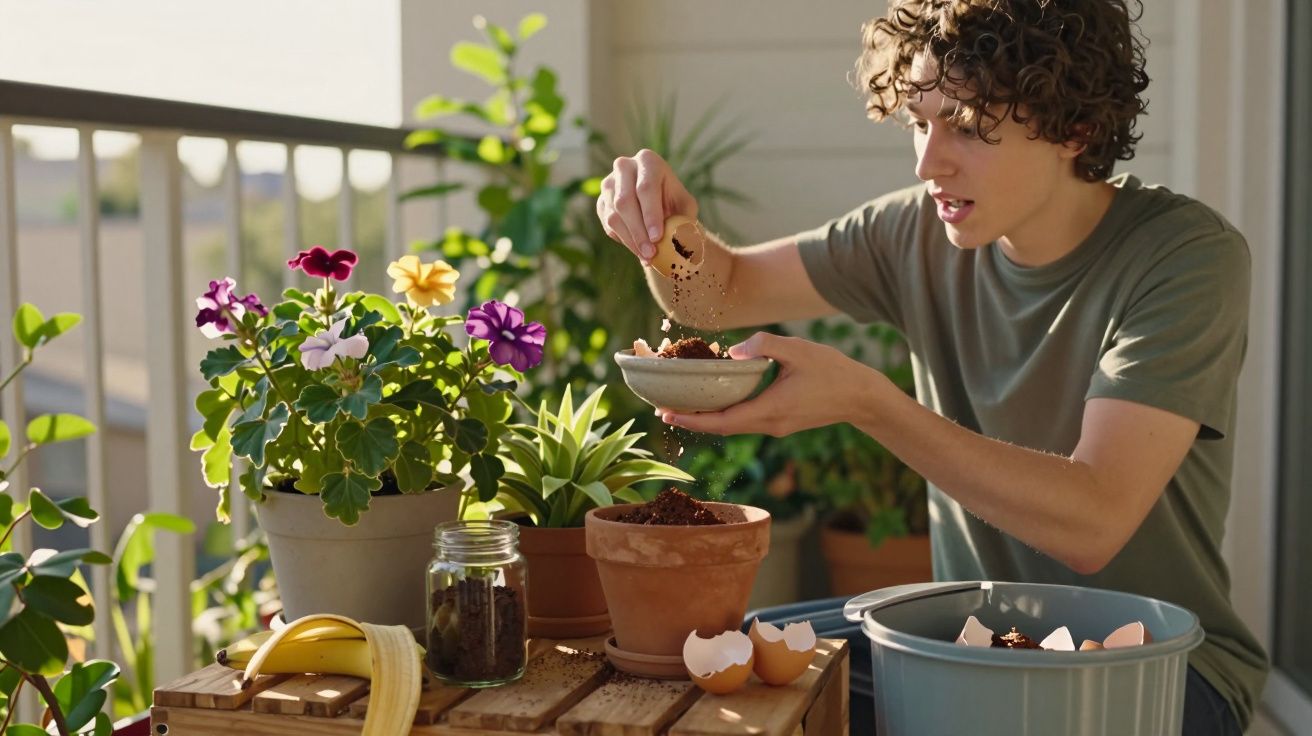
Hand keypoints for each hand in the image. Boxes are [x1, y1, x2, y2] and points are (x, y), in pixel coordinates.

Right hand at [596, 149, 698, 264]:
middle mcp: (624, 167)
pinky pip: (608, 225)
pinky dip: (623, 240)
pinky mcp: (601, 202)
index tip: (657, 237)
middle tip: (651, 253)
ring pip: (614, 216)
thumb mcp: (685, 207)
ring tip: (647, 257)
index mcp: (648, 161)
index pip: (646, 187)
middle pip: (625, 201)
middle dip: (638, 231)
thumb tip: (677, 243)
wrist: (658, 201)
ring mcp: (608, 184)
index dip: (651, 214)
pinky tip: (638, 249)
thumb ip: (684, 220)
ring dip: (631, 240)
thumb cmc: (674, 201)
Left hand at [658, 332, 887, 435]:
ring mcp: (776, 427)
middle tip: (662, 409)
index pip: (722, 421)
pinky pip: (745, 421)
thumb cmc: (833, 371)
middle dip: (691, 420)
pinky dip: (725, 413)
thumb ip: (765, 345)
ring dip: (707, 418)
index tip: (666, 414)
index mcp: (770, 410)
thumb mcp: (799, 350)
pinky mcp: (781, 423)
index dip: (692, 419)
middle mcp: (769, 424)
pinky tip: (716, 400)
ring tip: (682, 406)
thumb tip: (733, 351)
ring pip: (733, 426)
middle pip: (721, 428)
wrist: (861, 397)